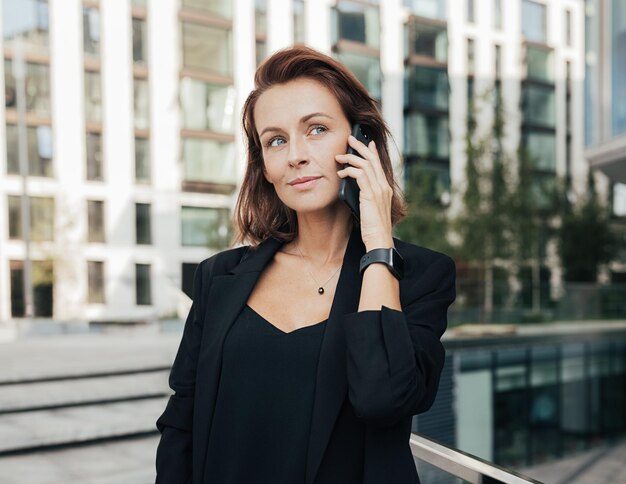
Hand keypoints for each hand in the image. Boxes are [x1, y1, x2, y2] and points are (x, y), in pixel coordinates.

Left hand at [335, 135, 393, 249]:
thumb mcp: (370, 208)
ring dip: (350, 158)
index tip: (367, 143)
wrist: (379, 238)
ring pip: (365, 164)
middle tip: (350, 138)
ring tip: (339, 156)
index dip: (372, 152)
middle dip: (360, 147)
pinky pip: (359, 175)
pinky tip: (341, 174)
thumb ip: (366, 196)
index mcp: (385, 188)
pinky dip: (349, 171)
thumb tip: (355, 188)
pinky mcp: (370, 194)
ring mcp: (378, 189)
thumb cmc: (373, 227)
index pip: (379, 164)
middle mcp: (383, 186)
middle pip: (372, 159)